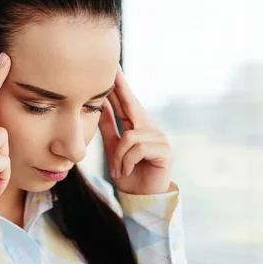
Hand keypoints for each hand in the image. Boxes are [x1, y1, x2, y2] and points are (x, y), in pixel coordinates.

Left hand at [99, 66, 172, 194]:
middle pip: (131, 104)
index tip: (111, 66)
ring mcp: (159, 137)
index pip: (125, 101)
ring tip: (117, 170)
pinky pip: (137, 148)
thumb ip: (108, 127)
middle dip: (121, 87)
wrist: (140, 197)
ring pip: (130, 136)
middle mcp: (149, 127)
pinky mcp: (164, 150)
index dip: (118, 84)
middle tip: (112, 68)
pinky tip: (126, 171)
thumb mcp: (113, 148)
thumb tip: (98, 104)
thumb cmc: (127, 173)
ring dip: (118, 156)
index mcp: (136, 125)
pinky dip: (126, 161)